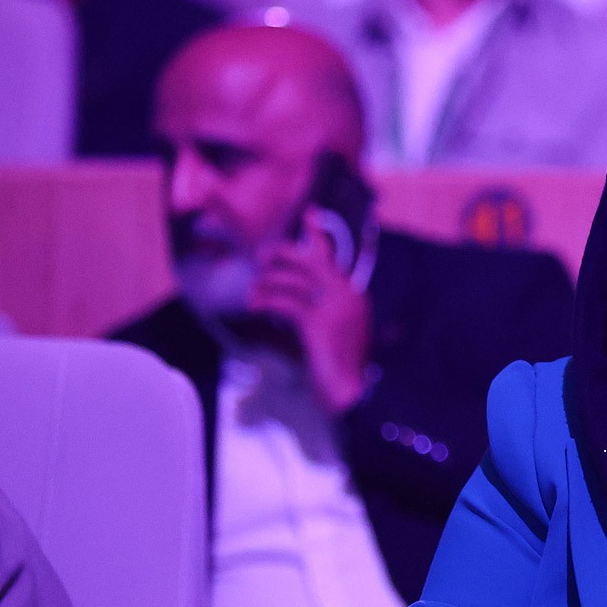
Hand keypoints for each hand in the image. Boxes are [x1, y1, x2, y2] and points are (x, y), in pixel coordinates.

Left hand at [249, 208, 372, 412]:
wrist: (350, 393)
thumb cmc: (339, 370)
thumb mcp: (333, 336)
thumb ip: (320, 313)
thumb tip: (291, 301)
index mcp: (353, 298)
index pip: (332, 259)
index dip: (318, 235)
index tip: (309, 213)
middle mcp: (347, 296)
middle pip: (312, 259)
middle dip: (284, 254)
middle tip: (262, 258)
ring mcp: (335, 307)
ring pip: (295, 279)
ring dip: (268, 283)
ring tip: (253, 294)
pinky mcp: (319, 321)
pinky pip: (287, 301)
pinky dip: (268, 300)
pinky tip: (257, 306)